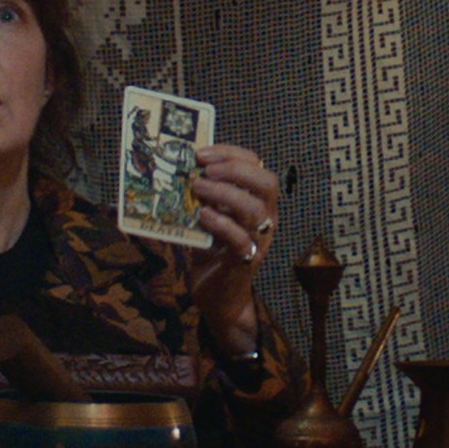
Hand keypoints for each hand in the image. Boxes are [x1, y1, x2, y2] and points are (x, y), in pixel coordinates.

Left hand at [186, 143, 281, 355]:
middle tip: (205, 171)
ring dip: (224, 194)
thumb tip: (181, 167)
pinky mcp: (245, 261)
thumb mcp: (207, 214)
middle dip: (235, 170)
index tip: (202, 153)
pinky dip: (222, 224)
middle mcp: (265, 217)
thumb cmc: (212, 249)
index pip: (257, 165)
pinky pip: (241, 239)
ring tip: (198, 189)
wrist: (216, 294)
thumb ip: (202, 195)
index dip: (231, 154)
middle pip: (267, 183)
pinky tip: (203, 216)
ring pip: (255, 209)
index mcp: (258, 200)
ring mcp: (258, 239)